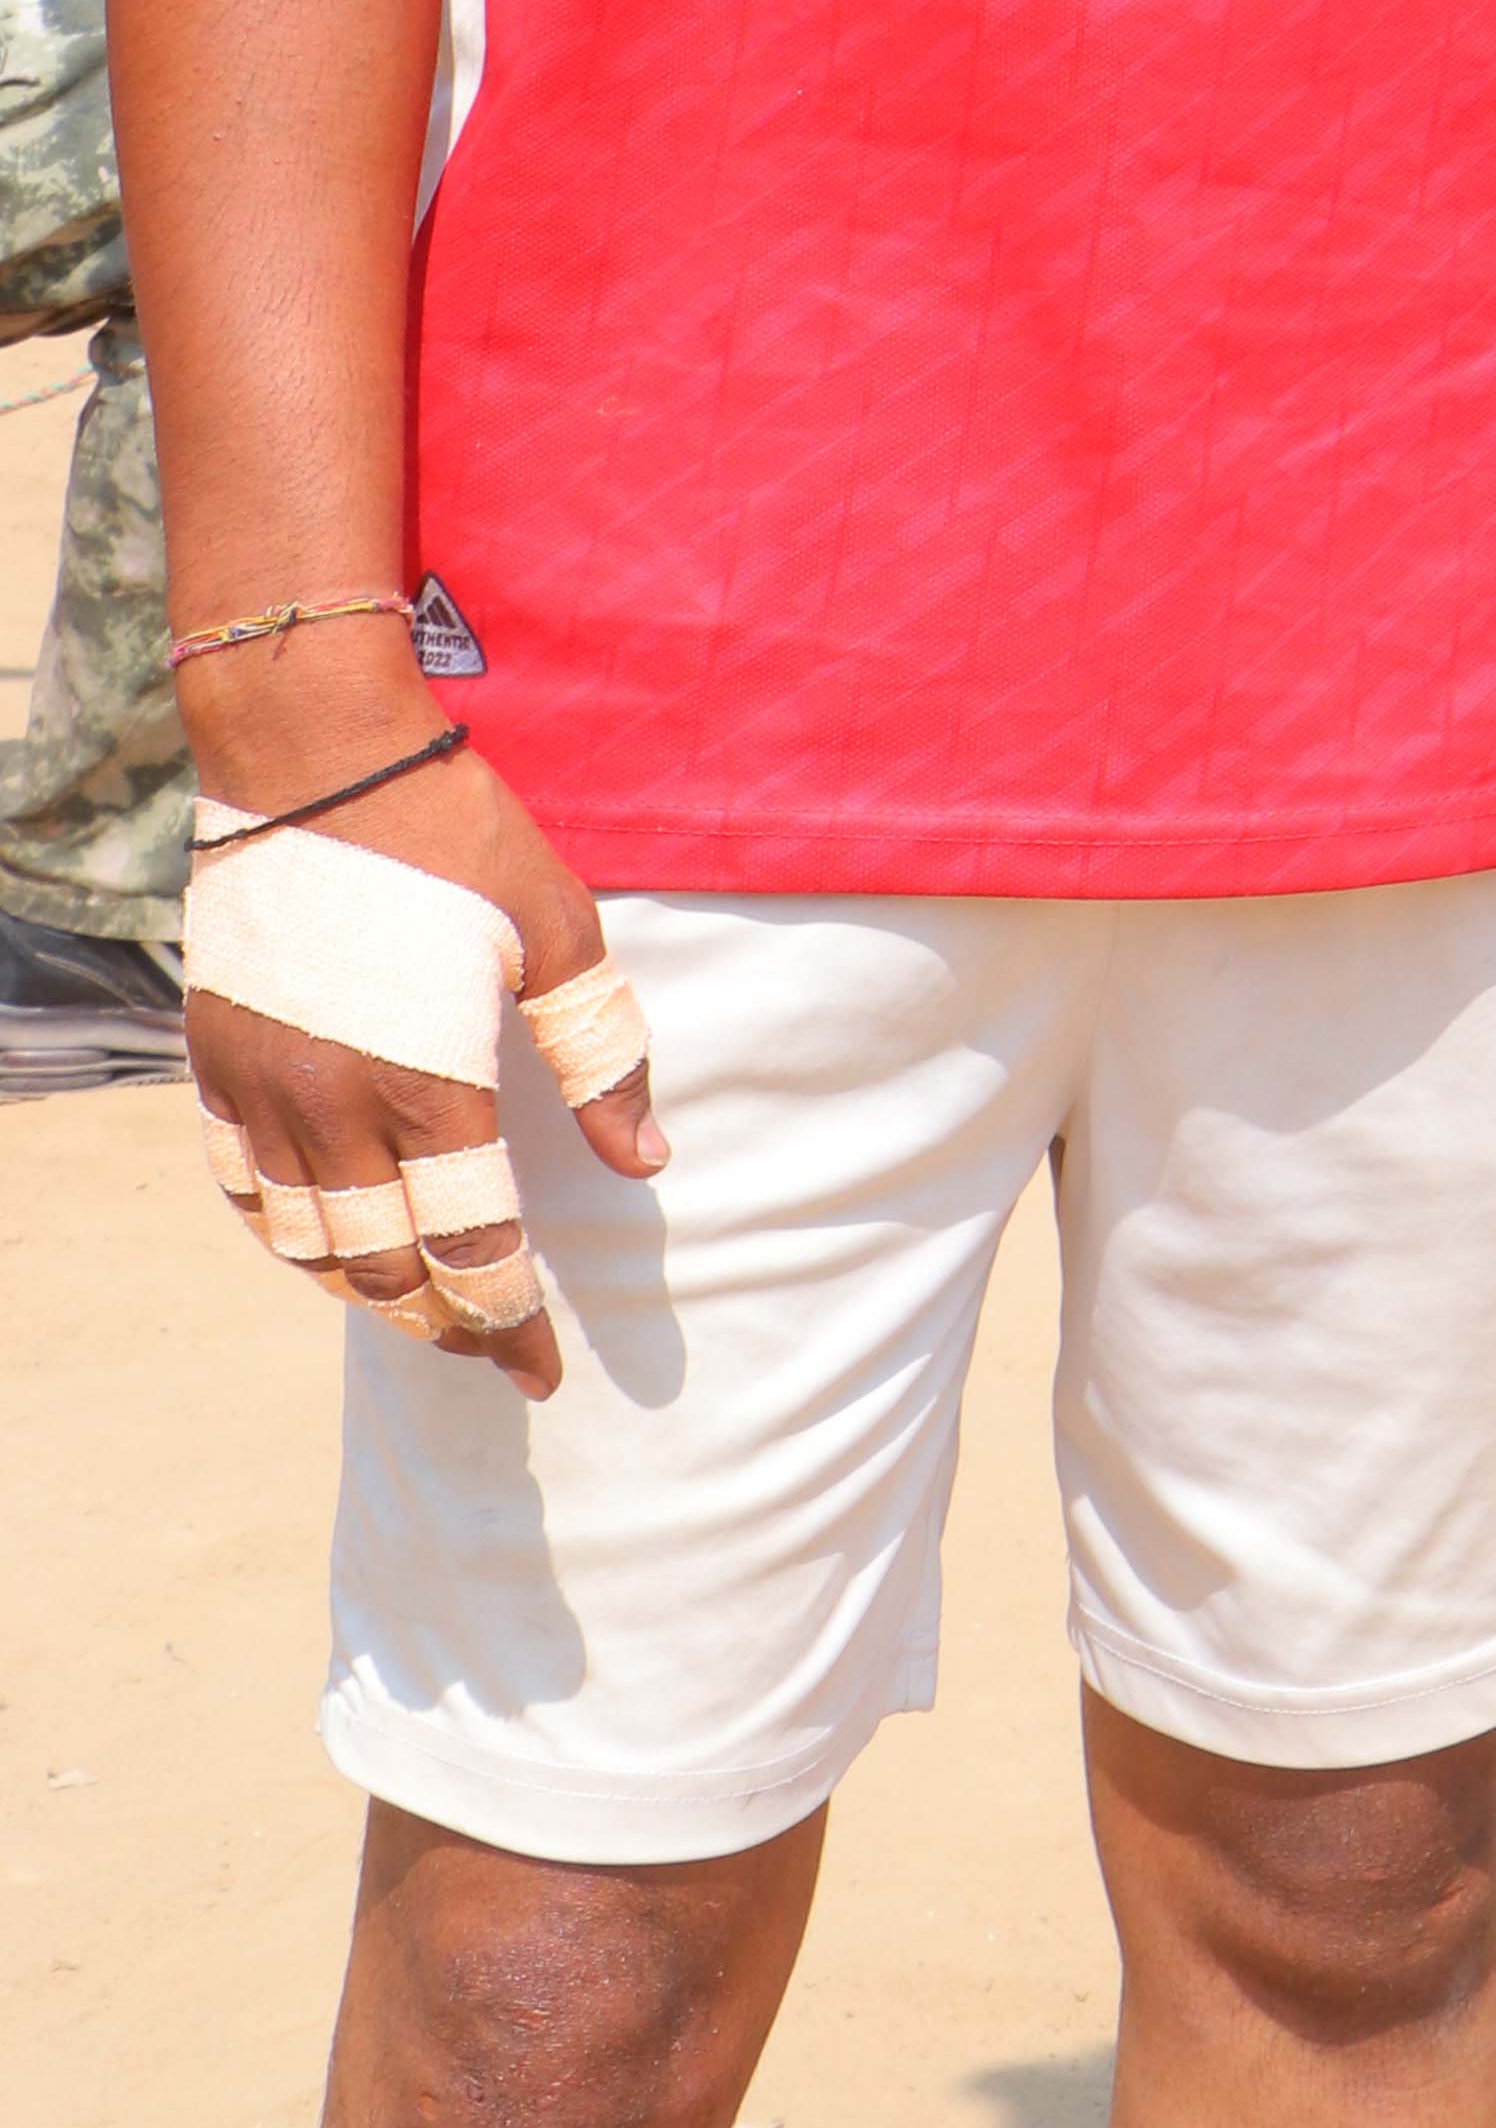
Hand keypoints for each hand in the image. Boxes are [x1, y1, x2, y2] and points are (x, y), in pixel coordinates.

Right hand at [184, 696, 661, 1402]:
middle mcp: (333, 1107)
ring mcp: (264, 1088)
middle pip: (385, 1268)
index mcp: (428, 1082)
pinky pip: (242, 1187)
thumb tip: (646, 1162)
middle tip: (490, 1347)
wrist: (315, 756)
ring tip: (418, 1307)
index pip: (473, 1248)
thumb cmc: (453, 829)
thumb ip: (599, 1053)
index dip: (510, 1322)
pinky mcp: (217, 1060)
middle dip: (444, 1324)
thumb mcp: (557, 928)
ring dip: (364, 1291)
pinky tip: (321, 1242)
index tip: (543, 1371)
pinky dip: (284, 1235)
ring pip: (305, 1244)